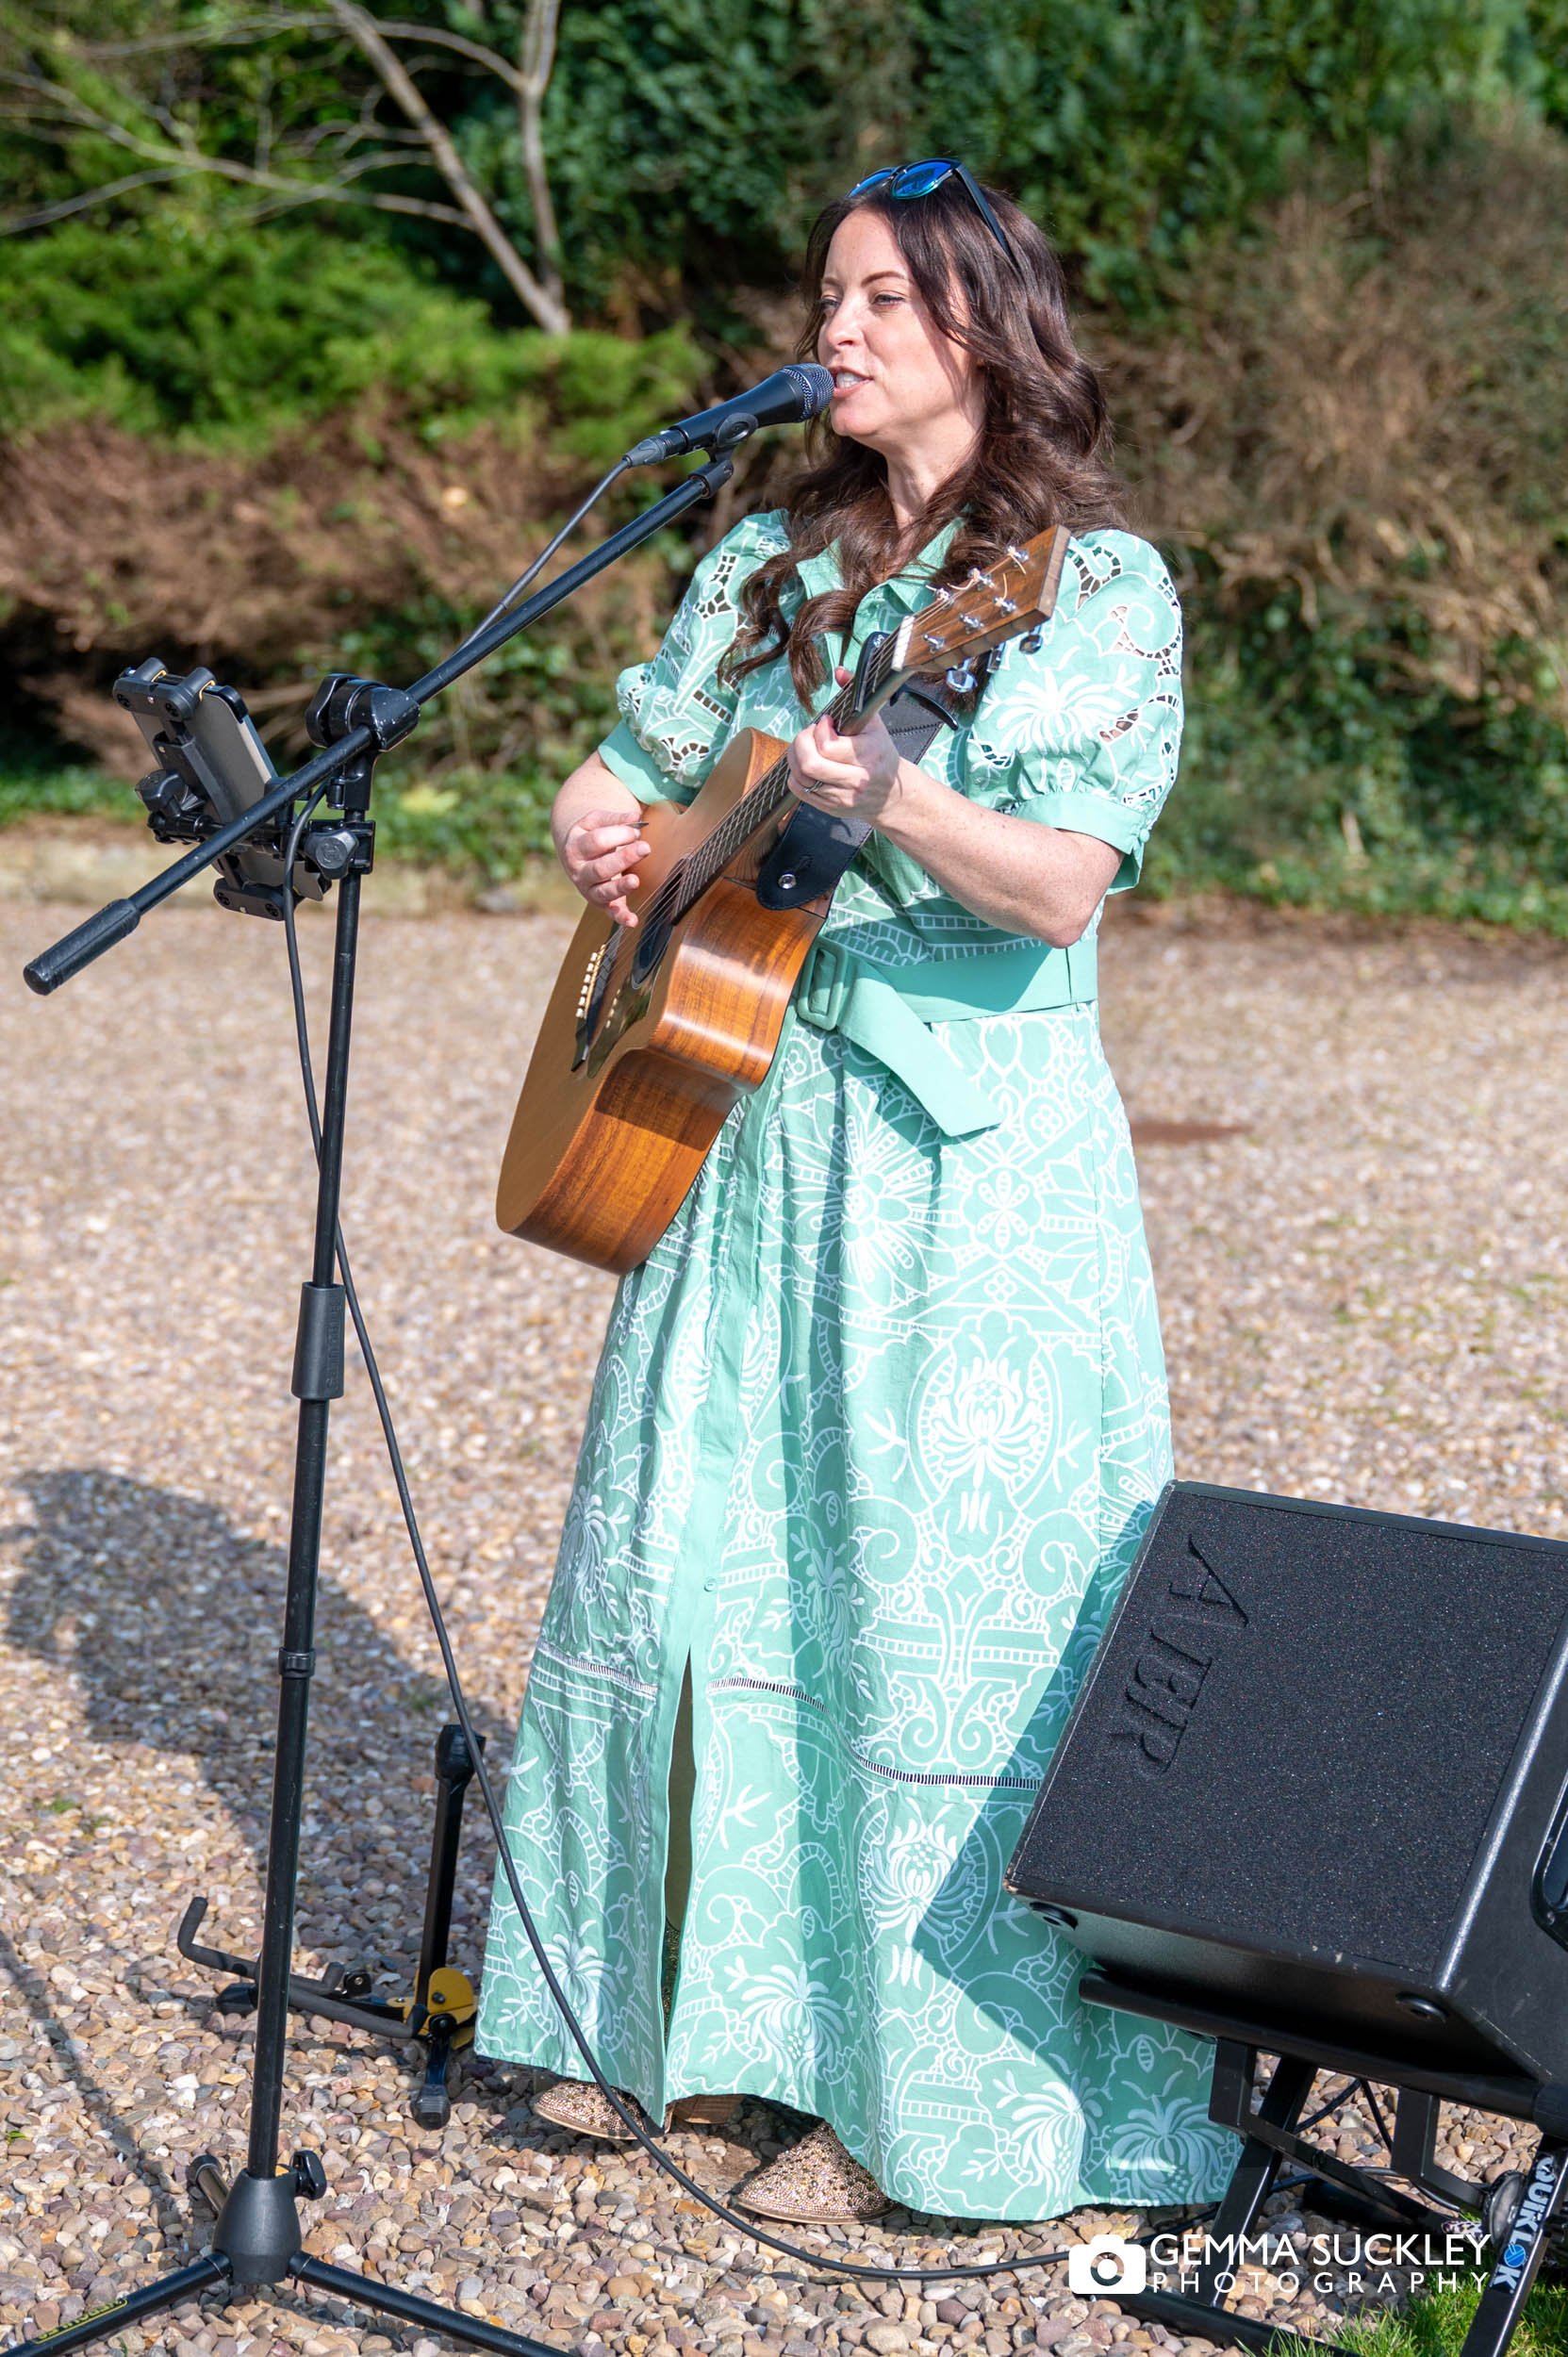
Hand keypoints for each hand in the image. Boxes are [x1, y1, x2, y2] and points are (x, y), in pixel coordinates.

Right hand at [559, 808, 650, 927]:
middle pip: (600, 868)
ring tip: (635, 880)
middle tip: (645, 848)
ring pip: (604, 891)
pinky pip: (611, 912)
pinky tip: (633, 921)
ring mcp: (589, 889)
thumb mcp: (595, 822)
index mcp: (576, 848)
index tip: (636, 831)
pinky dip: (621, 918)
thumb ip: (615, 819)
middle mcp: (579, 872)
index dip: (618, 835)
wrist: (575, 854)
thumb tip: (636, 817)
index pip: (596, 841)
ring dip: (620, 887)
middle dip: (624, 858)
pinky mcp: (601, 903)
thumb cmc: (590, 835)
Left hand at [785, 666, 907, 827]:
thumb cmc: (880, 754)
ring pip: (801, 777)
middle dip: (801, 743)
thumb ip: (856, 695)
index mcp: (869, 755)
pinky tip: (806, 765)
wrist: (891, 794)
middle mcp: (856, 780)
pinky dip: (796, 774)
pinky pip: (799, 790)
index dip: (819, 730)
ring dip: (795, 757)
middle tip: (809, 735)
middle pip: (810, 764)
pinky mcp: (831, 808)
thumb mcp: (874, 723)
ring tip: (805, 747)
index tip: (826, 723)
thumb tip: (840, 671)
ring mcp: (842, 797)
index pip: (828, 745)